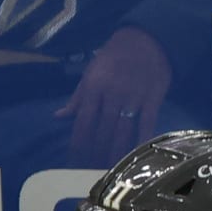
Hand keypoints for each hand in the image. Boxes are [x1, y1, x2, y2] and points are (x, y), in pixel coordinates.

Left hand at [56, 27, 171, 165]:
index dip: (78, 144)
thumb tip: (58, 117)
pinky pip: (147, 123)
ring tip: (110, 169)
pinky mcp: (152, 98)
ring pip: (122, 131)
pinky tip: (137, 154)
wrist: (145, 39)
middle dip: (96, 153)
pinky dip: (142, 139)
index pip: (82, 123)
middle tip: (92, 170)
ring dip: (115, 152)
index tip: (74, 161)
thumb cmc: (112, 57)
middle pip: (102, 131)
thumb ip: (77, 98)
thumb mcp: (90, 74)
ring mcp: (133, 98)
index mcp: (94, 89)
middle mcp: (112, 95)